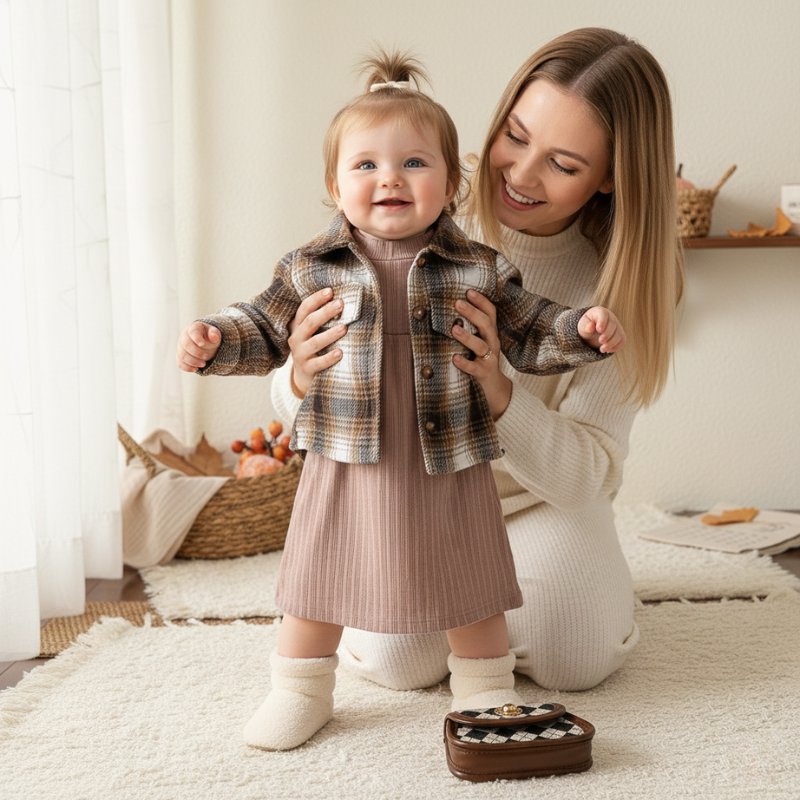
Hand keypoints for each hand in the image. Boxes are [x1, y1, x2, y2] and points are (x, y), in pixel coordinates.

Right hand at [177, 322, 221, 371]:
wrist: (206, 343)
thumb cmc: (210, 337)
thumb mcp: (215, 334)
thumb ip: (215, 334)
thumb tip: (214, 337)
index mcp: (194, 328)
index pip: (193, 332)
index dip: (197, 338)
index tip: (202, 344)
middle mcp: (185, 336)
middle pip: (186, 344)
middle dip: (197, 352)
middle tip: (207, 357)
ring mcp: (181, 347)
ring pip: (182, 355)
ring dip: (193, 361)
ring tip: (203, 364)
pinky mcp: (180, 356)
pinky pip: (180, 363)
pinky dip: (187, 367)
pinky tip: (195, 369)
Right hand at [287, 287, 347, 396]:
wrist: (303, 377)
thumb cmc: (314, 348)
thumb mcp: (312, 333)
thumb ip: (321, 319)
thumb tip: (343, 300)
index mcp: (297, 326)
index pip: (304, 309)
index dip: (316, 299)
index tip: (330, 291)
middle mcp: (296, 339)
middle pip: (310, 322)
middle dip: (325, 312)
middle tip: (341, 304)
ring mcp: (300, 354)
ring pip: (314, 342)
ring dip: (330, 334)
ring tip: (344, 327)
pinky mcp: (307, 369)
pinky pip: (318, 363)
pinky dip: (329, 358)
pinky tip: (340, 352)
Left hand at [450, 289, 512, 420]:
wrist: (495, 390)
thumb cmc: (481, 361)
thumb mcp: (479, 342)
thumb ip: (469, 328)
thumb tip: (447, 311)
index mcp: (490, 334)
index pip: (490, 313)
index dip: (482, 301)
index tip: (468, 291)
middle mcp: (492, 344)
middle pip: (486, 325)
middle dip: (472, 313)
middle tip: (457, 303)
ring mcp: (489, 360)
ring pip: (481, 346)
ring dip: (467, 337)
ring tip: (454, 329)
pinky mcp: (483, 374)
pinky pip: (474, 368)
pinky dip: (464, 363)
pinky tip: (454, 358)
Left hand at [577, 307, 625, 353]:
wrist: (592, 331)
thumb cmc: (586, 326)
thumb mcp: (582, 326)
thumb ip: (586, 326)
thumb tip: (590, 327)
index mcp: (601, 312)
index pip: (604, 315)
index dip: (602, 322)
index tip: (599, 330)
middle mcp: (611, 318)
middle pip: (613, 325)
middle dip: (607, 334)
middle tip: (600, 341)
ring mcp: (617, 326)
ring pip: (618, 334)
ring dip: (611, 343)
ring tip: (602, 349)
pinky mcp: (620, 335)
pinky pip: (622, 341)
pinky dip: (616, 347)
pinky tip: (608, 350)